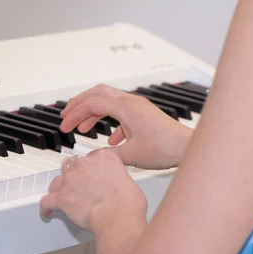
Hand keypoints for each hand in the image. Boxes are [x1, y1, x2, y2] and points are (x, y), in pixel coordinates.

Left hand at [39, 148, 146, 231]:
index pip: (91, 157)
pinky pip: (47, 201)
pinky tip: (47, 211)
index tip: (91, 175)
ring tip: (60, 197)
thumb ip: (118, 178)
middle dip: (74, 177)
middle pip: (72, 167)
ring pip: (57, 182)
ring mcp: (70, 180)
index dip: (90, 168)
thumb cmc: (128, 203)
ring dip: (59, 189)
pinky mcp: (61, 197)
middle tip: (78, 187)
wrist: (117, 215)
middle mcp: (84, 164)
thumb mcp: (130, 180)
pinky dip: (46, 207)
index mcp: (103, 157)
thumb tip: (117, 187)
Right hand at [60, 84, 192, 169]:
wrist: (187, 147)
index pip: (92, 103)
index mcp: (126, 108)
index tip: (65, 126)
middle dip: (79, 105)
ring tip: (83, 128)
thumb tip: (91, 159)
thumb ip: (106, 156)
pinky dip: (110, 122)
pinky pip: (121, 113)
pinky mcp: (143, 115)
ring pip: (109, 102)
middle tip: (66, 116)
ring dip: (93, 113)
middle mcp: (131, 102)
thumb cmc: (165, 148)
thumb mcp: (130, 155)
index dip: (75, 114)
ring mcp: (138, 107)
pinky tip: (110, 140)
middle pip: (98, 94)